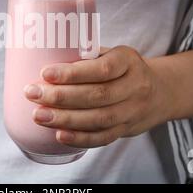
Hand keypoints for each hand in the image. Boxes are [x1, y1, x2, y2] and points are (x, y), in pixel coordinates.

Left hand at [24, 46, 175, 148]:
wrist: (160, 91)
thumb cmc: (123, 68)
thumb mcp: (112, 53)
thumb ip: (86, 56)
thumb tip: (43, 54)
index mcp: (128, 61)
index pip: (102, 68)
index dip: (73, 73)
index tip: (45, 73)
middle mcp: (135, 86)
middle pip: (97, 95)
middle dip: (61, 97)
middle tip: (32, 94)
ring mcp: (133, 111)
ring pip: (99, 119)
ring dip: (66, 119)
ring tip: (39, 115)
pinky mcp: (127, 129)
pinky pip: (104, 137)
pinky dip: (80, 138)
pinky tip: (59, 135)